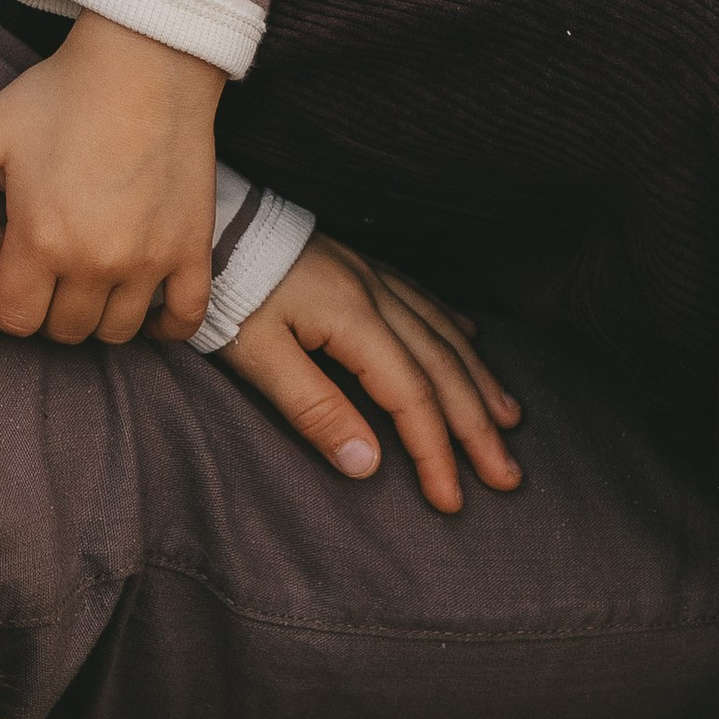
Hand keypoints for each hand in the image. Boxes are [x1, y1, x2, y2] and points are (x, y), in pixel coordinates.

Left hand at [0, 14, 224, 343]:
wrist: (145, 58)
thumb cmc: (60, 93)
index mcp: (40, 240)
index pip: (13, 319)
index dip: (3, 301)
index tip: (7, 268)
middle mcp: (96, 263)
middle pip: (64, 332)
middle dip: (46, 311)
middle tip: (44, 272)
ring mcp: (150, 262)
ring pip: (117, 331)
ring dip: (97, 316)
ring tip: (86, 279)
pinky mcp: (192, 250)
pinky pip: (182, 319)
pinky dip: (164, 322)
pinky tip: (144, 303)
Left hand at [218, 235, 522, 513]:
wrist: (209, 219)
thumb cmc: (226, 291)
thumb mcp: (256, 355)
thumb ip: (314, 408)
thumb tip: (367, 465)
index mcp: (352, 318)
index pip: (411, 397)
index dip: (435, 451)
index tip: (451, 498)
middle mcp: (374, 293)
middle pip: (442, 367)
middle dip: (477, 426)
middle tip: (506, 475)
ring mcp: (369, 275)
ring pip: (442, 332)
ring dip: (478, 379)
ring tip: (509, 420)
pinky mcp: (357, 265)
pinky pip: (423, 298)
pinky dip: (453, 326)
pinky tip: (471, 338)